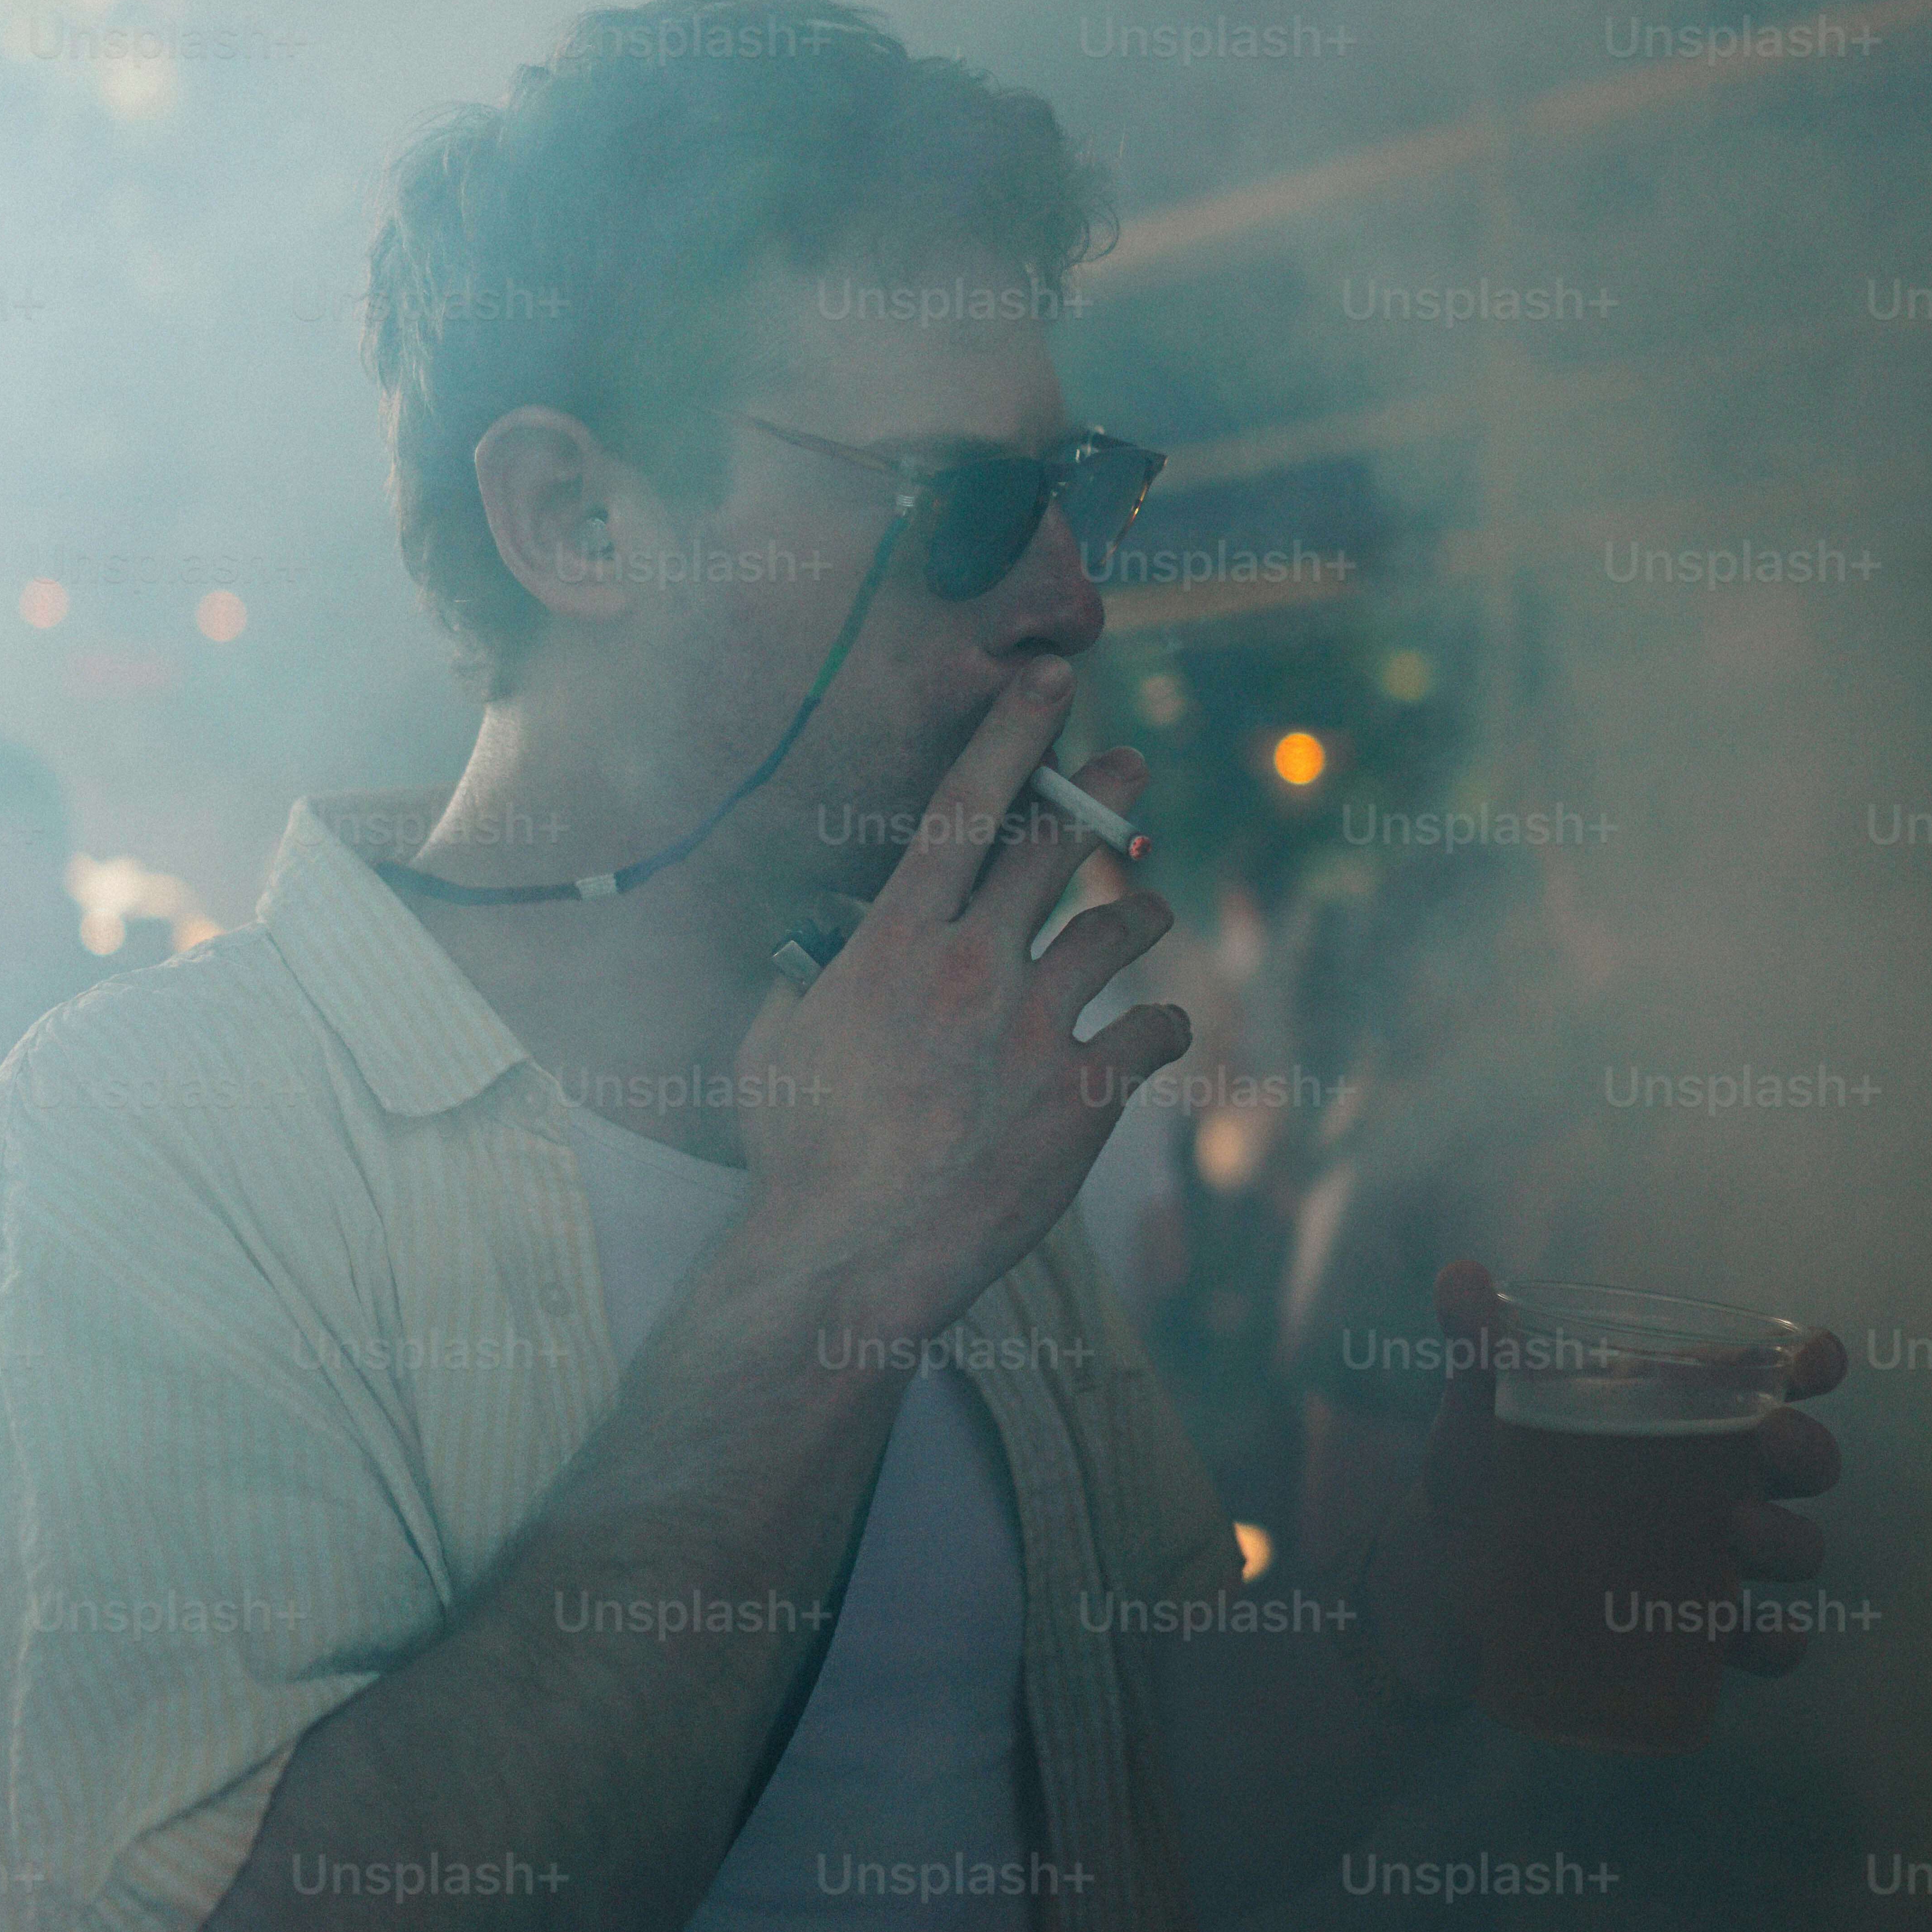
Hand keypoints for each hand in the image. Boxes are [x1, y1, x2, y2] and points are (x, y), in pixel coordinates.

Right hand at [734, 662, 1188, 1339]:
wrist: (850, 1253)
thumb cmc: (797, 1153)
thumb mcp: (771, 1044)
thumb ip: (803, 978)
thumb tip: (818, 948)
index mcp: (896, 942)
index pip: (963, 805)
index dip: (1015, 730)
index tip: (1053, 678)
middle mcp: (974, 965)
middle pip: (1057, 845)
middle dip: (1103, 793)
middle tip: (1132, 770)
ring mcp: (1035, 1028)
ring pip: (1120, 926)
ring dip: (1141, 908)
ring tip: (1150, 907)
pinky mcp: (1084, 1095)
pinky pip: (1152, 1030)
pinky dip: (1160, 1024)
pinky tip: (1157, 1030)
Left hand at [1361, 1257, 1846, 1707]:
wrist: (1442, 1575)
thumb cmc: (1479, 1470)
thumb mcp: (1478, 1406)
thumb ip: (1476, 1341)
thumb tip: (1463, 1275)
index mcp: (1675, 1410)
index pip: (1764, 1378)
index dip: (1808, 1363)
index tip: (1816, 1359)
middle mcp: (1710, 1482)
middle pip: (1797, 1461)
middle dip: (1805, 1448)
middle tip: (1773, 1439)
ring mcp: (1707, 1558)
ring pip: (1791, 1547)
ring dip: (1788, 1539)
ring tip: (1739, 1529)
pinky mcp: (1689, 1628)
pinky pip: (1761, 1641)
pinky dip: (1777, 1642)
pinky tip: (1769, 1635)